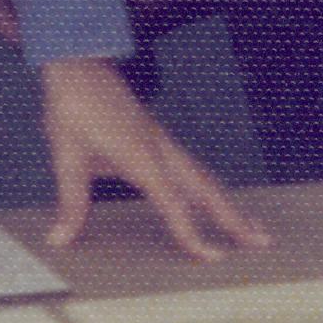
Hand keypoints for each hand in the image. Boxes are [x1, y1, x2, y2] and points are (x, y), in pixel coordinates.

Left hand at [38, 57, 271, 261]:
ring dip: (228, 205)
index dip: (192, 234)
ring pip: (205, 179)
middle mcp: (161, 150)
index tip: (212, 258)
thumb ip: (71, 201)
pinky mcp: (159, 139)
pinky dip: (211, 190)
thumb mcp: (67, 155)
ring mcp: (163, 143)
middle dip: (234, 219)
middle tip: (262, 243)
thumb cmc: (74, 106)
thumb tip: (60, 238)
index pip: (174, 203)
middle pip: (207, 190)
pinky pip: (193, 170)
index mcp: (142, 156)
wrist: (80, 64)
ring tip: (252, 228)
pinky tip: (214, 201)